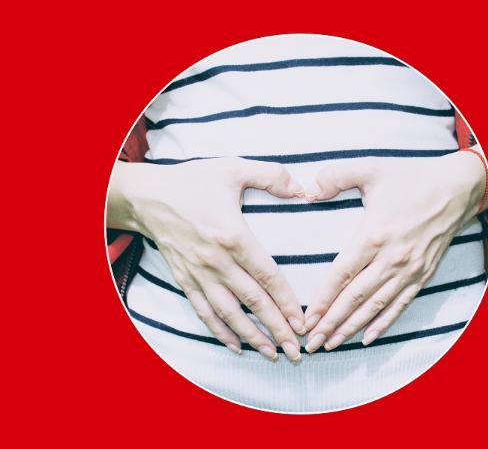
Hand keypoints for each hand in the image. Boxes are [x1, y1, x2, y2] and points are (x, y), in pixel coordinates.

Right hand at [107, 158, 305, 360]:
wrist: (148, 197)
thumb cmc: (193, 182)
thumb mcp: (233, 168)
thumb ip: (271, 175)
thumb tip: (302, 188)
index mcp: (233, 236)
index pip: (267, 276)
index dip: (286, 301)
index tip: (303, 321)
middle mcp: (217, 262)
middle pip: (253, 302)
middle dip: (276, 329)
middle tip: (296, 351)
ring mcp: (199, 274)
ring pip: (229, 313)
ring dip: (252, 337)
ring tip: (272, 354)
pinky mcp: (186, 280)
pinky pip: (204, 312)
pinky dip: (220, 331)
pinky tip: (235, 346)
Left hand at [302, 151, 487, 351]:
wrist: (457, 188)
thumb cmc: (411, 178)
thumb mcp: (371, 168)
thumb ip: (335, 176)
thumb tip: (307, 191)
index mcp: (374, 235)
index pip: (341, 275)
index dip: (322, 300)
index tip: (307, 318)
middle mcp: (391, 259)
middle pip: (355, 298)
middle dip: (331, 322)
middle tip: (312, 342)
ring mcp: (409, 270)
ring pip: (375, 306)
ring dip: (352, 328)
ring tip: (331, 344)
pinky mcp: (423, 275)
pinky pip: (400, 305)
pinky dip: (383, 323)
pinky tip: (368, 338)